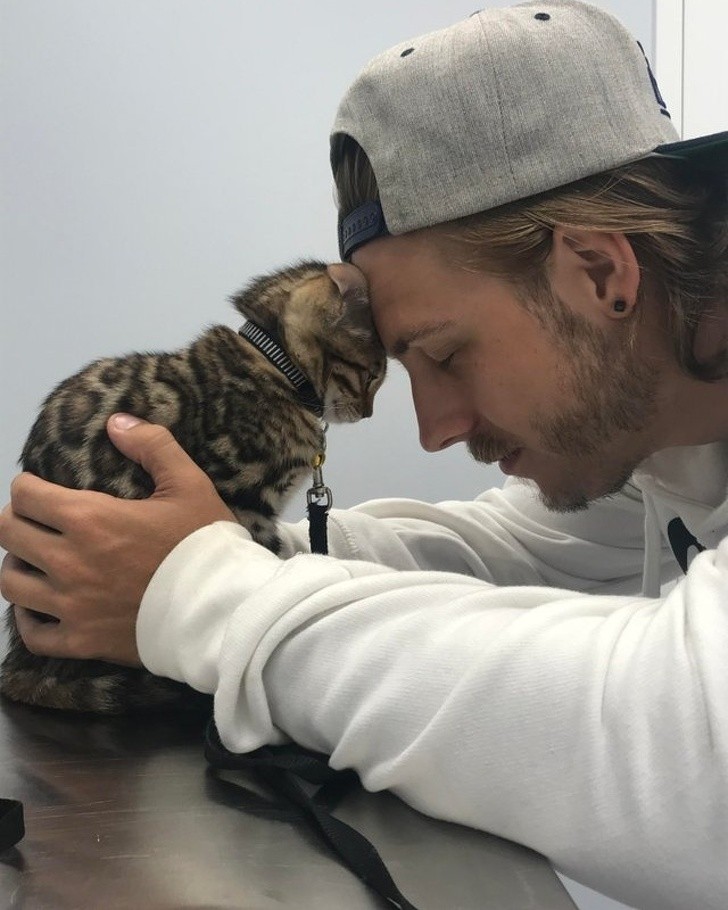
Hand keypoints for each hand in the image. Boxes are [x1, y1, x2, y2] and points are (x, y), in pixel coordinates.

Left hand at [0, 414, 235, 665]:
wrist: (221, 611)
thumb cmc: (205, 544)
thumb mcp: (190, 484)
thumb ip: (153, 445)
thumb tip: (116, 421)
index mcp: (89, 519)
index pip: (25, 495)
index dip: (28, 486)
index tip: (40, 488)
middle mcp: (68, 561)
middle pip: (7, 534)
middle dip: (17, 520)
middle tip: (37, 521)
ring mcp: (70, 606)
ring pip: (10, 583)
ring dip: (17, 566)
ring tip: (35, 562)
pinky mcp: (80, 641)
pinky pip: (31, 633)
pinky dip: (28, 619)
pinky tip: (40, 608)